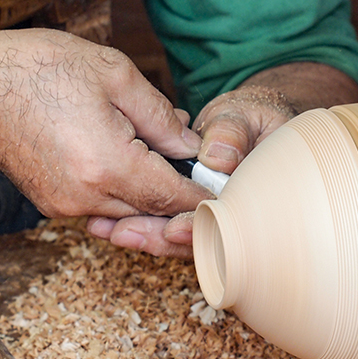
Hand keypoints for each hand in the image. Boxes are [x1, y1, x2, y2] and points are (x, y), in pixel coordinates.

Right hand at [0, 28, 210, 222]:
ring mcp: (64, 205)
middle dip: (180, 190)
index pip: (175, 198)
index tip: (226, 185)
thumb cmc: (38, 67)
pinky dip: (122, 187)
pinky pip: (101, 204)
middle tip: (198, 160)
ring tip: (160, 145)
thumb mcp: (114, 75)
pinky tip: (128, 152)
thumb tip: (192, 146)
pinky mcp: (51, 203)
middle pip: (154, 211)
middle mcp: (86, 197)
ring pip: (128, 211)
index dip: (204, 194)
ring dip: (151, 189)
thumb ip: (160, 117)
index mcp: (107, 166)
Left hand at [86, 62, 357, 257]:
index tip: (172, 228)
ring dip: (138, 232)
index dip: (198, 228)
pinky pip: (158, 223)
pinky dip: (131, 219)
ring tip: (102, 227)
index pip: (225, 224)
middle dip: (157, 236)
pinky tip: (101, 219)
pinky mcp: (183, 214)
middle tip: (122, 231)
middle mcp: (231, 220)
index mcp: (256, 201)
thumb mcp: (248, 116)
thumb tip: (219, 156)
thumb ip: (234, 132)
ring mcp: (207, 220)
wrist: (248, 127)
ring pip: (172, 238)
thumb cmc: (253, 120)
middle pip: (193, 241)